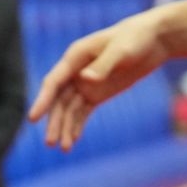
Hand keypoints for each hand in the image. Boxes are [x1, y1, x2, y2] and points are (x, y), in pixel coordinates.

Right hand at [28, 10, 168, 151]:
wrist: (153, 38)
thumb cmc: (135, 38)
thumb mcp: (121, 50)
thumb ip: (104, 65)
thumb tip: (86, 80)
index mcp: (75, 57)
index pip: (53, 82)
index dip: (42, 101)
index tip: (32, 118)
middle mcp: (75, 72)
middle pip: (58, 100)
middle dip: (54, 121)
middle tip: (50, 142)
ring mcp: (86, 83)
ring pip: (69, 109)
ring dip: (65, 127)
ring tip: (64, 148)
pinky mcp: (98, 92)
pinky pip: (83, 111)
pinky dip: (77, 125)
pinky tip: (74, 140)